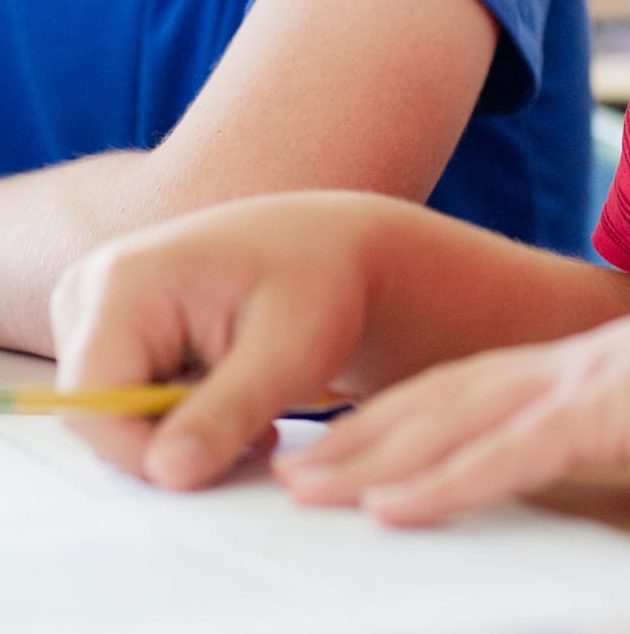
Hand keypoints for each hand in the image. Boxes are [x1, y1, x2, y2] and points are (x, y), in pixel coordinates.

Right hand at [51, 192, 373, 489]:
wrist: (321, 244)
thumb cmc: (313, 281)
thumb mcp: (288, 353)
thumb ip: (225, 414)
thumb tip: (166, 474)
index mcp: (122, 282)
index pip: (92, 403)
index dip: (142, 455)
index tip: (219, 466)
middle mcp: (89, 290)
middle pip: (95, 412)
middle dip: (166, 444)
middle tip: (248, 435)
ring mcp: (91, 307)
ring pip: (107, 413)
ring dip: (172, 431)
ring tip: (242, 408)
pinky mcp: (105, 327)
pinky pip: (118, 399)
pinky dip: (169, 416)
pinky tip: (221, 395)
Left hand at [274, 317, 629, 524]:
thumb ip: (577, 451)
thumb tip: (525, 478)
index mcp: (562, 379)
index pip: (455, 396)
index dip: (384, 420)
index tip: (321, 450)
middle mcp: (558, 373)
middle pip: (434, 403)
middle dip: (353, 438)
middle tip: (284, 473)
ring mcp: (579, 388)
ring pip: (452, 422)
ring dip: (370, 455)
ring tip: (303, 487)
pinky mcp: (607, 415)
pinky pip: (515, 453)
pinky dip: (449, 480)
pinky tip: (391, 508)